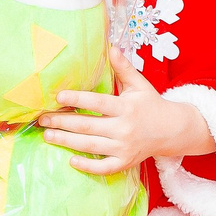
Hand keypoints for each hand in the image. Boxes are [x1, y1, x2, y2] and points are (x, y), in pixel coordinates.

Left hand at [38, 59, 211, 175]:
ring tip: (48, 136)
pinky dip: (87, 166)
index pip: (97, 103)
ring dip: (66, 141)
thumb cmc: (152, 105)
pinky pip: (104, 168)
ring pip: (90, 147)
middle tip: (42, 119)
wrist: (173, 130)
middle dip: (62, 123)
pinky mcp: (126, 162)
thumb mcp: (139, 84)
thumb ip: (123, 68)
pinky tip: (70, 160)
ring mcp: (125, 148)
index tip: (58, 97)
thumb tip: (111, 47)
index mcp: (127, 107)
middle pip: (88, 126)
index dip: (77, 100)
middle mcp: (125, 129)